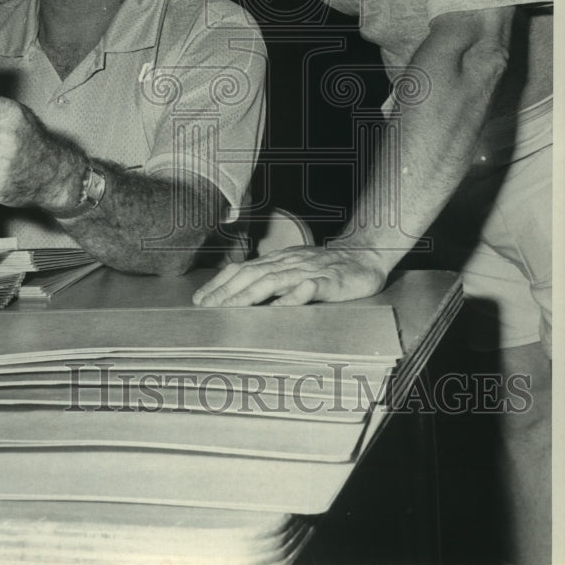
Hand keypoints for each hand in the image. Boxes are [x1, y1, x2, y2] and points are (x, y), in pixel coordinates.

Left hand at [191, 245, 389, 306]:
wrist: (366, 257)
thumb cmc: (328, 268)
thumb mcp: (294, 269)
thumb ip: (271, 280)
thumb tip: (240, 292)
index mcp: (278, 262)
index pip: (242, 270)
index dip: (219, 283)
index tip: (199, 299)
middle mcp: (288, 264)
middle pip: (251, 275)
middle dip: (226, 292)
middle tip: (206, 307)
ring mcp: (308, 271)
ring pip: (274, 280)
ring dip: (250, 294)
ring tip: (232, 307)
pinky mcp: (329, 282)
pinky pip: (310, 288)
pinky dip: (294, 296)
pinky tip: (281, 306)